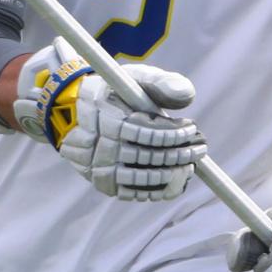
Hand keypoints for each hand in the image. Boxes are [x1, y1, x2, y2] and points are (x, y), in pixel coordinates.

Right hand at [13, 37, 205, 201]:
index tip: (192, 127)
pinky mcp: (104, 183)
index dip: (175, 133)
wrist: (71, 114)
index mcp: (110, 119)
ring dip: (173, 174)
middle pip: (150, 158)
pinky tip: (174, 180)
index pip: (150, 134)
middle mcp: (103, 147)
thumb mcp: (132, 78)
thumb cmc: (113, 93)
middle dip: (181, 153)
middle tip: (200, 148)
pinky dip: (158, 190)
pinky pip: (135, 193)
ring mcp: (102, 168)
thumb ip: (161, 83)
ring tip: (190, 165)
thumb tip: (188, 97)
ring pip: (145, 179)